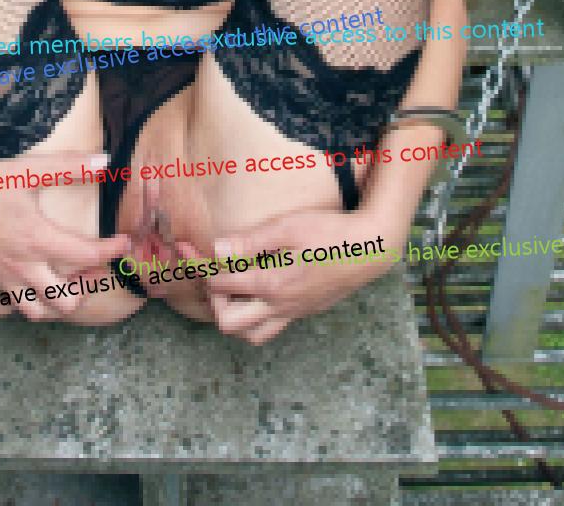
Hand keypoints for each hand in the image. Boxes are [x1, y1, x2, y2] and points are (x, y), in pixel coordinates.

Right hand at [0, 151, 129, 321]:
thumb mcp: (30, 169)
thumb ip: (70, 167)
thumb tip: (106, 160)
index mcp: (39, 240)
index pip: (89, 255)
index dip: (113, 250)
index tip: (123, 242)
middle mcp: (23, 267)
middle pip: (65, 302)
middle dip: (86, 289)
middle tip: (91, 270)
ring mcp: (0, 278)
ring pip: (34, 312)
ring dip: (52, 303)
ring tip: (60, 284)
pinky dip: (11, 306)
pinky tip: (18, 289)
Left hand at [178, 206, 399, 345]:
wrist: (371, 249)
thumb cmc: (330, 232)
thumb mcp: (289, 227)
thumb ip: (251, 241)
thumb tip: (216, 249)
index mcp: (273, 284)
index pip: (221, 285)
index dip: (202, 268)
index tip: (192, 251)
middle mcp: (281, 306)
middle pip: (230, 323)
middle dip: (214, 301)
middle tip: (215, 275)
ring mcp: (293, 312)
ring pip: (251, 335)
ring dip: (234, 315)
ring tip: (233, 288)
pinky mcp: (304, 312)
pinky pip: (271, 328)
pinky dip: (254, 317)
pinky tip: (257, 291)